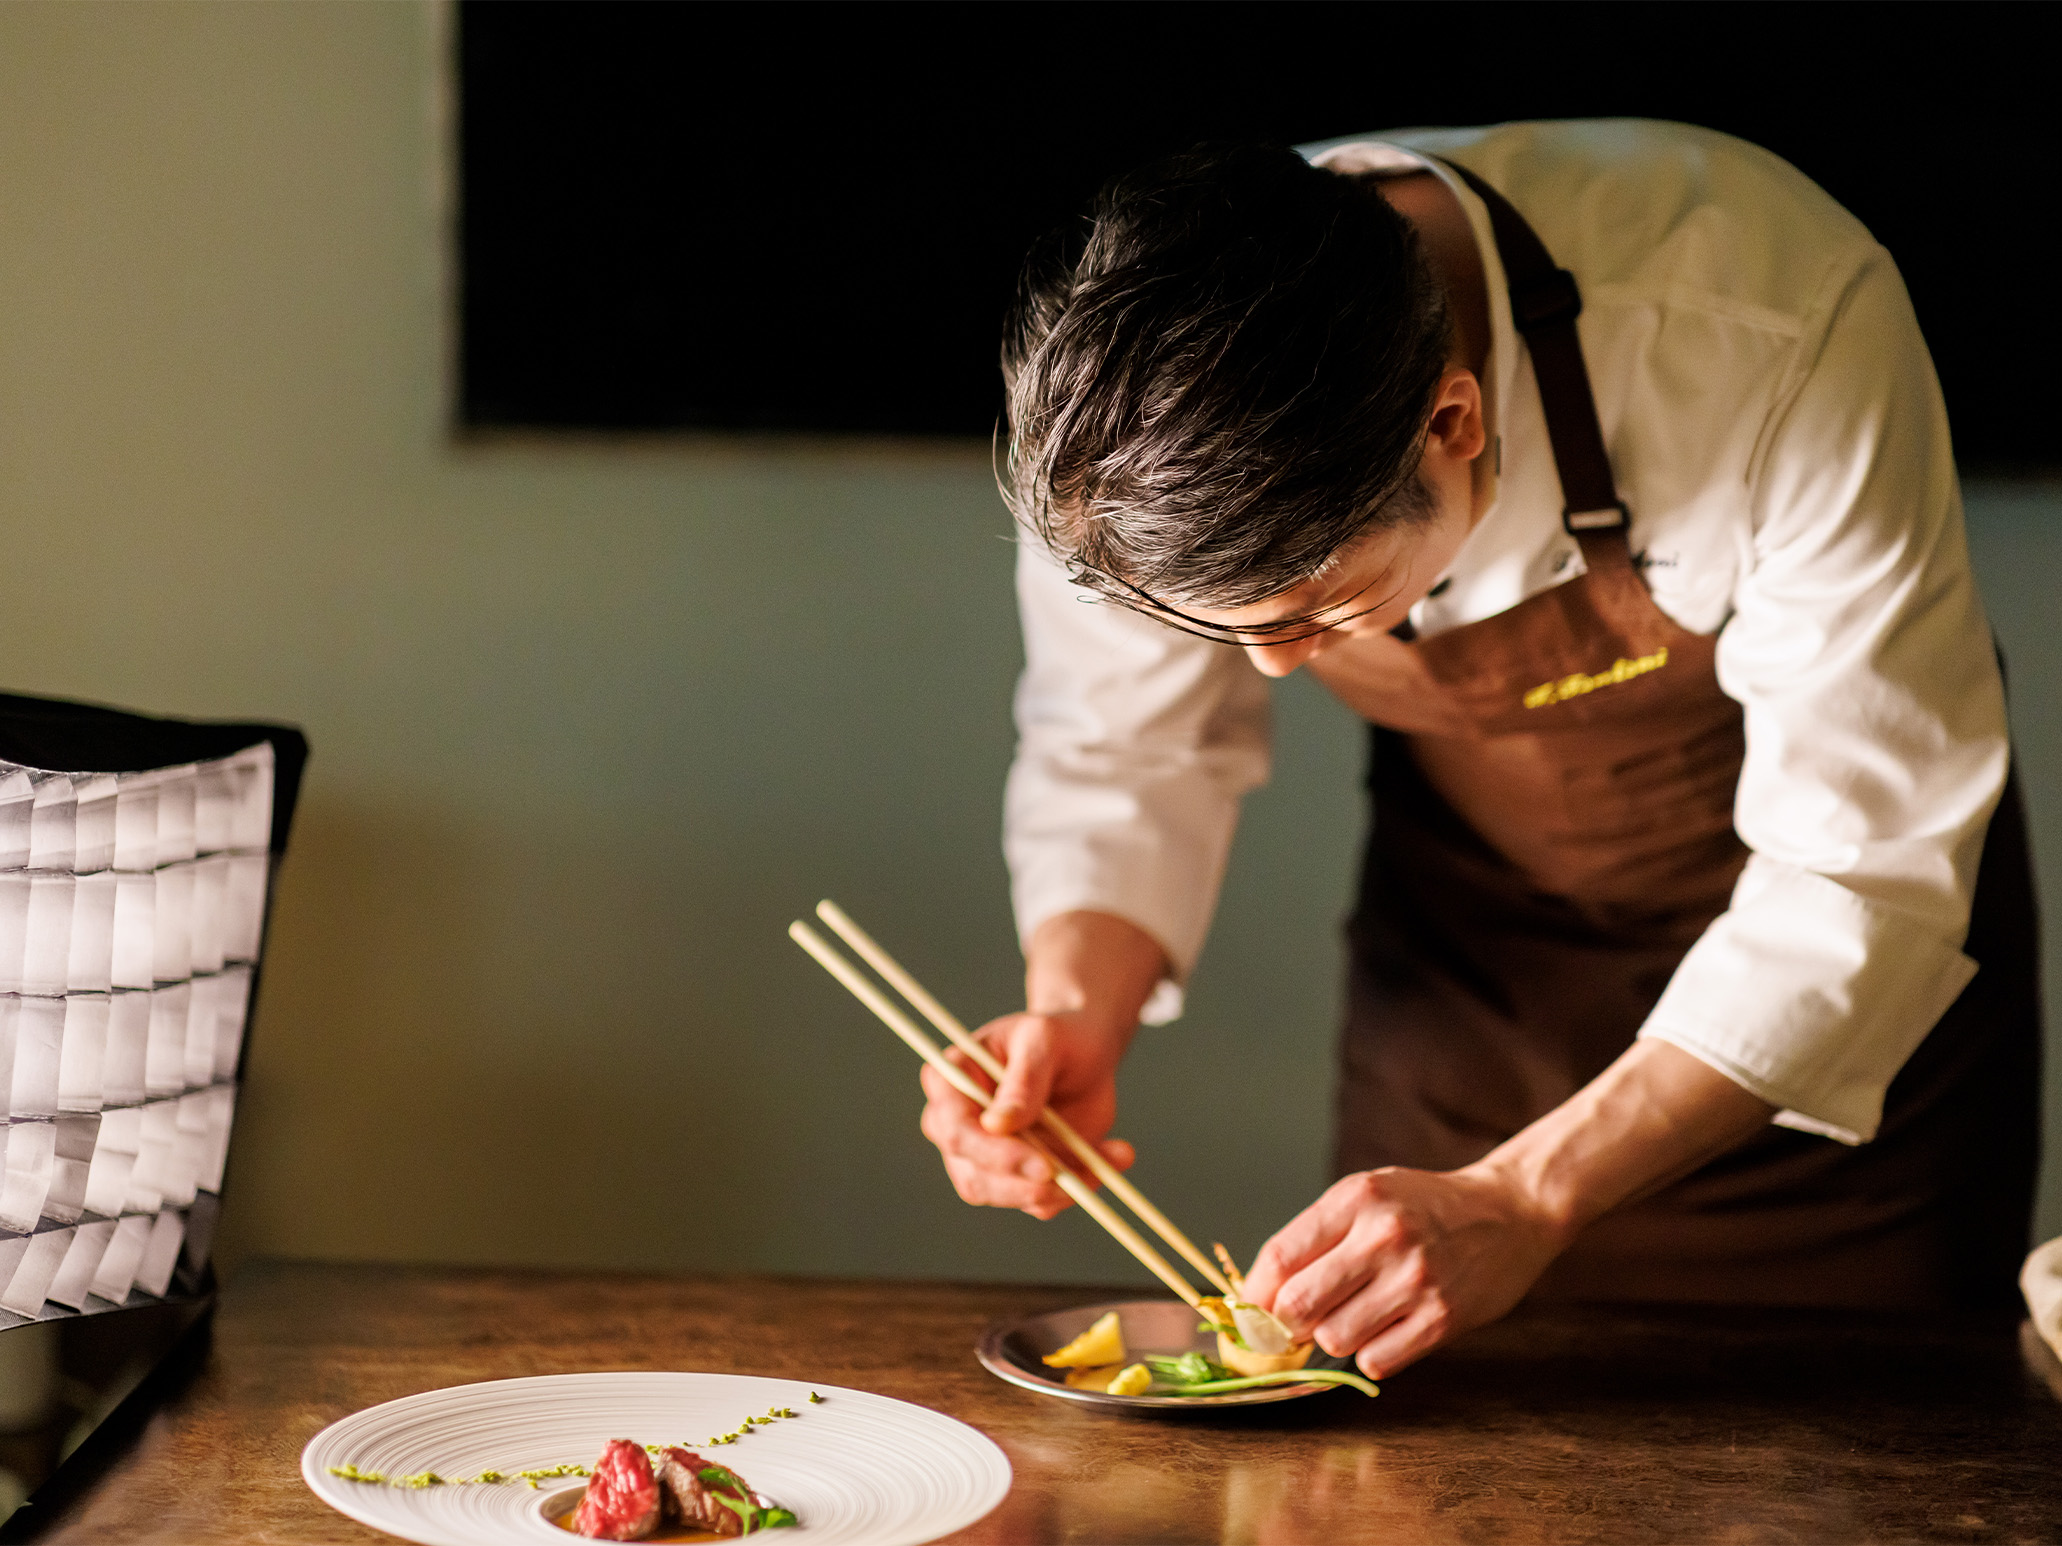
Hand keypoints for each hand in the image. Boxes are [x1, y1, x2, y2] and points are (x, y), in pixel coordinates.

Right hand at [918, 1009, 1133, 1218]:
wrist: (1085, 1054)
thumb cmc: (1056, 1037)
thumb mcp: (1043, 1041)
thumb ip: (1023, 1080)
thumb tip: (996, 1125)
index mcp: (949, 1082)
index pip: (955, 1129)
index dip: (994, 1153)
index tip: (1042, 1165)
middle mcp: (957, 1126)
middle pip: (975, 1175)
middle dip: (1027, 1184)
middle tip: (1075, 1176)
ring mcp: (985, 1157)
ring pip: (1008, 1195)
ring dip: (1060, 1188)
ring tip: (1110, 1156)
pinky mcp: (1017, 1177)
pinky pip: (1041, 1200)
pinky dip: (1079, 1185)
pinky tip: (1111, 1156)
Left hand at [1242, 1039, 1775, 1377]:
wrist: (1511, 1211)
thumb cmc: (1426, 1205)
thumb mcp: (1369, 1195)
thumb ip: (1318, 1236)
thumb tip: (1261, 1293)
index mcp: (1357, 1198)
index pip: (1280, 1256)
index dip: (1256, 1293)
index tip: (1253, 1310)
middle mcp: (1383, 1235)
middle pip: (1298, 1304)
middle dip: (1288, 1323)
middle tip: (1299, 1322)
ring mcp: (1415, 1278)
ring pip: (1334, 1339)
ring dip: (1334, 1338)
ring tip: (1355, 1317)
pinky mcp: (1442, 1318)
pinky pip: (1376, 1361)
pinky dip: (1371, 1355)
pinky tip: (1386, 1331)